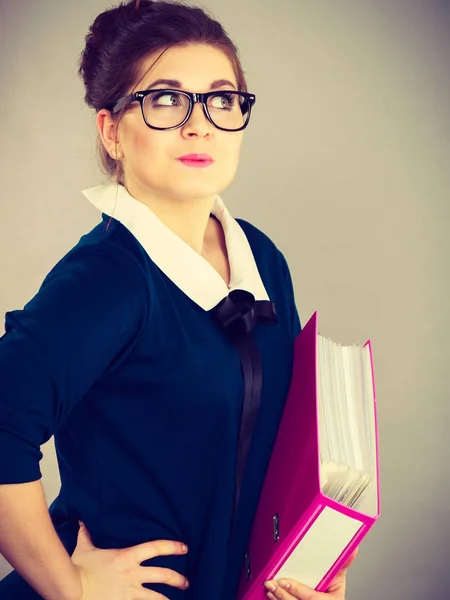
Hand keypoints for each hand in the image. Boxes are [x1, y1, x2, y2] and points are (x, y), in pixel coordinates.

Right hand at [71, 521, 189, 598]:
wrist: (73, 590)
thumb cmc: (79, 568)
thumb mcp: (84, 548)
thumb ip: (86, 534)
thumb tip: (81, 520)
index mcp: (127, 557)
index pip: (156, 548)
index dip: (172, 546)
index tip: (184, 548)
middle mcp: (132, 574)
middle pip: (163, 575)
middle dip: (177, 579)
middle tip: (185, 582)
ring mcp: (129, 592)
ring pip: (156, 597)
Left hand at [263, 547, 358, 599]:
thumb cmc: (331, 592)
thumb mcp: (338, 577)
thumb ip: (342, 563)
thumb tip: (352, 547)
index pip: (313, 598)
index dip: (298, 590)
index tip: (286, 582)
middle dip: (284, 595)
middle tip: (273, 583)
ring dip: (278, 598)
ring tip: (270, 586)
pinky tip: (270, 595)